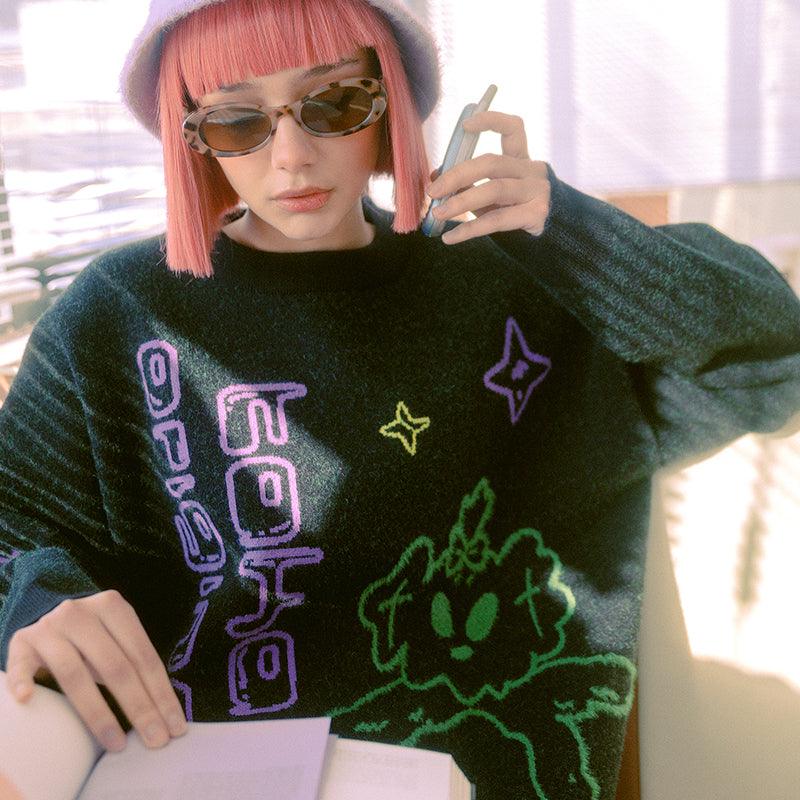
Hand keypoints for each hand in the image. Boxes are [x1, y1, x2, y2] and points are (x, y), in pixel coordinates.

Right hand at [5, 590, 186, 751]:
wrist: (49, 620)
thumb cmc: (91, 639)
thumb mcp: (116, 640)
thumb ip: (135, 665)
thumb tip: (166, 714)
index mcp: (113, 607)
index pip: (143, 656)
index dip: (161, 693)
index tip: (174, 726)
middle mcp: (80, 613)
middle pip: (116, 666)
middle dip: (140, 708)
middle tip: (155, 740)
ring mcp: (48, 627)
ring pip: (75, 673)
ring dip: (99, 714)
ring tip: (116, 743)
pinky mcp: (21, 643)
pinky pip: (20, 666)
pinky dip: (23, 682)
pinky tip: (28, 699)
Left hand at [426, 110, 550, 243]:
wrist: (548, 238)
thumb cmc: (513, 211)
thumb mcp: (491, 194)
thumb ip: (468, 183)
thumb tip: (435, 178)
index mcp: (521, 159)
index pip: (513, 129)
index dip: (491, 121)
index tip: (465, 126)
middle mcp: (532, 171)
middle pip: (491, 163)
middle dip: (458, 175)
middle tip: (433, 190)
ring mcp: (536, 192)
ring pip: (494, 190)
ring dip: (461, 202)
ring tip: (438, 213)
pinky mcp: (536, 215)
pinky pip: (496, 220)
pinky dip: (469, 229)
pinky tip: (449, 237)